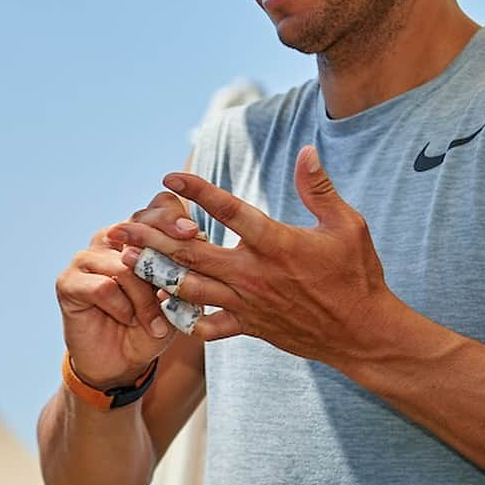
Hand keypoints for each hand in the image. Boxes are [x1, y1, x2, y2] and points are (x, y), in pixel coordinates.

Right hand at [56, 191, 201, 387]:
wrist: (120, 363)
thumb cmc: (150, 327)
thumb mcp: (177, 300)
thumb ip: (183, 272)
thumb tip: (199, 244)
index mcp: (136, 236)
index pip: (154, 208)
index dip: (172, 216)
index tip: (192, 233)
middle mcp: (108, 239)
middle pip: (137, 226)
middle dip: (162, 246)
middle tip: (179, 268)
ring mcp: (85, 258)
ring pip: (124, 265)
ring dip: (145, 299)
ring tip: (155, 323)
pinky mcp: (68, 281)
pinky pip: (103, 287)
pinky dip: (122, 308)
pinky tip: (127, 320)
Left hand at [117, 146, 394, 362]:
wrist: (363, 334)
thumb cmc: (357, 275)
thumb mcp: (347, 225)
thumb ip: (319, 189)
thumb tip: (306, 151)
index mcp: (275, 243)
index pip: (228, 211)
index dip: (197, 191)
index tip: (169, 178)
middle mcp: (253, 273)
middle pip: (191, 252)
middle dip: (152, 239)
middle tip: (121, 228)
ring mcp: (247, 302)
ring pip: (189, 287)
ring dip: (154, 274)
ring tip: (125, 261)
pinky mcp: (247, 326)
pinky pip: (206, 325)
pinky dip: (181, 317)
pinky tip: (159, 304)